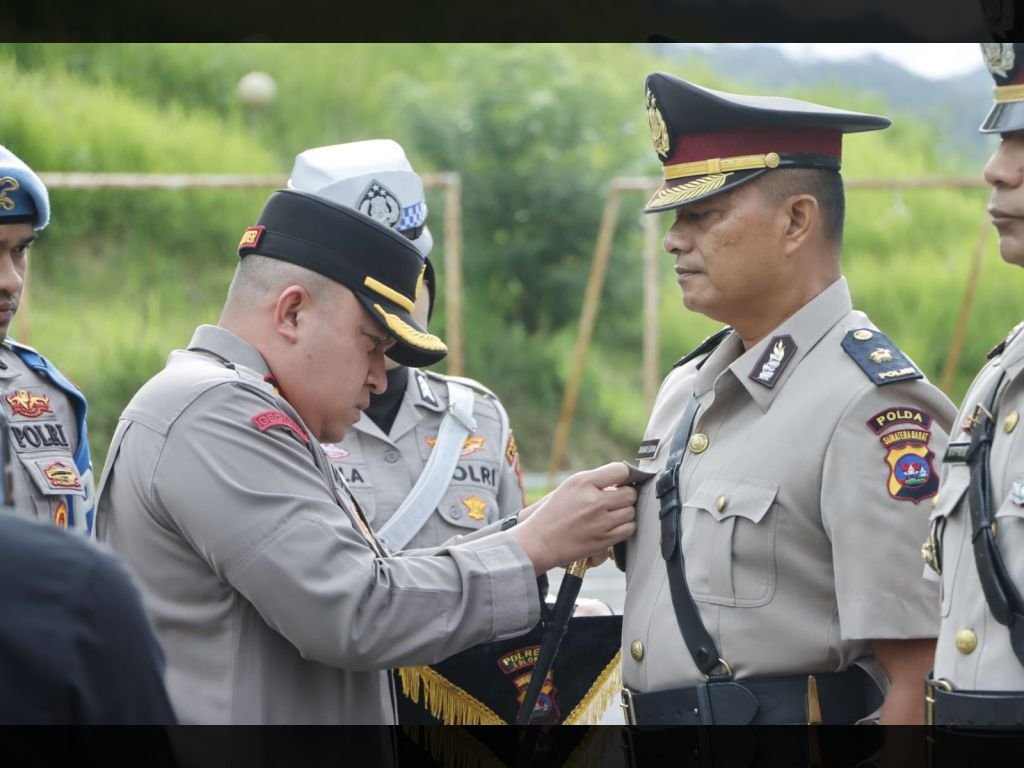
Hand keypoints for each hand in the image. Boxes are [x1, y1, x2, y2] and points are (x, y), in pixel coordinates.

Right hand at [510, 462, 636, 574]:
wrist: (541, 540)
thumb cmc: (555, 512)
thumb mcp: (570, 486)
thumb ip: (596, 480)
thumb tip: (624, 479)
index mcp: (584, 482)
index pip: (620, 471)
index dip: (625, 475)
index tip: (622, 481)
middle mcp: (593, 501)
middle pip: (630, 494)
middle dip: (626, 496)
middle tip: (617, 500)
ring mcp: (600, 522)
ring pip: (631, 512)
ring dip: (625, 512)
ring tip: (612, 513)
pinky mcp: (604, 539)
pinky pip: (628, 529)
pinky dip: (624, 527)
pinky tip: (613, 525)